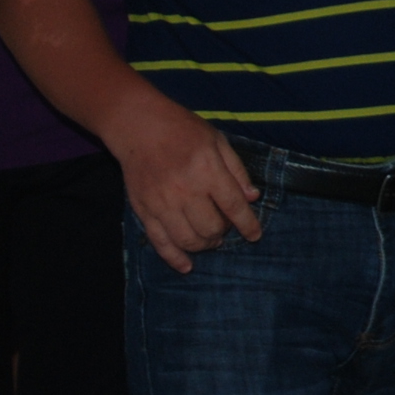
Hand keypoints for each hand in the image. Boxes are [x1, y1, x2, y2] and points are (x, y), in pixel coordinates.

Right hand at [106, 96, 259, 272]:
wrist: (139, 128)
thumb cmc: (184, 130)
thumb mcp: (218, 141)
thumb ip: (236, 171)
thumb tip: (252, 198)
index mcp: (208, 170)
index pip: (233, 206)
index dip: (247, 224)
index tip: (255, 236)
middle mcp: (185, 190)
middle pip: (211, 227)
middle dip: (223, 233)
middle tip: (226, 229)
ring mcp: (162, 203)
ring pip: (187, 239)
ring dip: (204, 245)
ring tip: (211, 240)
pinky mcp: (143, 210)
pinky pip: (160, 242)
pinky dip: (174, 258)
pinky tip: (187, 266)